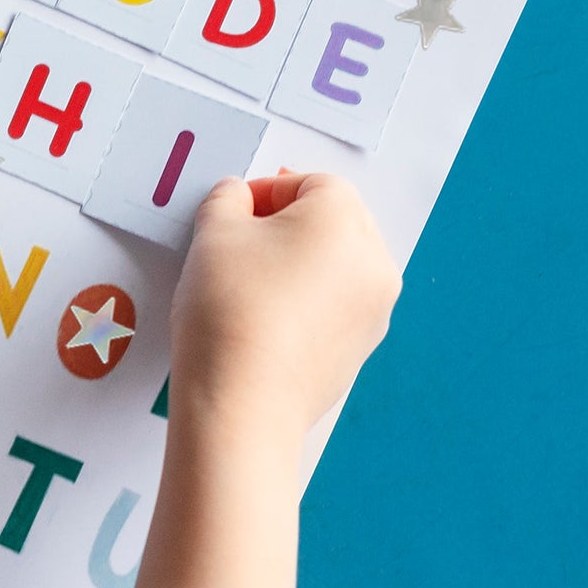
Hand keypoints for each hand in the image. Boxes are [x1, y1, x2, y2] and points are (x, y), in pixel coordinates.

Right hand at [137, 173, 400, 587]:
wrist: (243, 404)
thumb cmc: (229, 308)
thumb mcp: (212, 234)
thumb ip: (226, 201)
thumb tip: (238, 199)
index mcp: (344, 219)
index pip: (308, 183)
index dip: (264, 192)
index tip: (229, 216)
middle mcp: (374, 261)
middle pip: (330, 224)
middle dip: (284, 228)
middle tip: (235, 249)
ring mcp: (374, 311)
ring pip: (333, 268)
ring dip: (295, 267)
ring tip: (246, 290)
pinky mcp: (360, 351)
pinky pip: (333, 310)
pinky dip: (303, 306)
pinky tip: (262, 324)